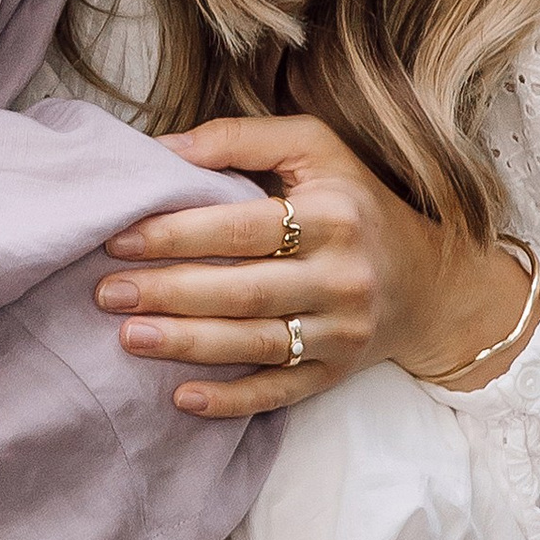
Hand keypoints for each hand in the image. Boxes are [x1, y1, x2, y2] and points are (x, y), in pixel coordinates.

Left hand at [97, 112, 523, 416]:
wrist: (432, 279)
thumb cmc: (355, 200)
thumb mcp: (314, 147)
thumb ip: (239, 139)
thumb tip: (162, 149)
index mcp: (332, 214)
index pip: (242, 229)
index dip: (177, 235)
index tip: (119, 239)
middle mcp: (342, 277)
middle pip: (243, 292)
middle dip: (168, 294)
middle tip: (107, 294)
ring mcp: (342, 332)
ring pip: (255, 344)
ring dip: (186, 345)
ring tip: (127, 338)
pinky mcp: (337, 373)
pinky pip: (279, 393)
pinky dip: (231, 401)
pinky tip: (182, 397)